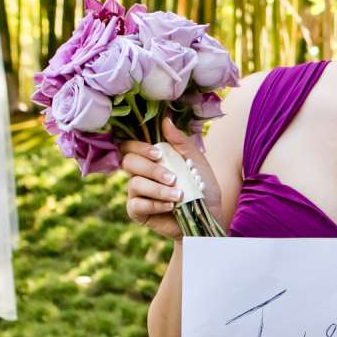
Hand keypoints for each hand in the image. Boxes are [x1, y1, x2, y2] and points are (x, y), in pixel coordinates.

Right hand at [122, 117, 217, 238]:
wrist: (208, 216)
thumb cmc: (202, 187)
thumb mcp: (195, 161)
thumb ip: (181, 142)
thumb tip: (165, 120)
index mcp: (151, 159)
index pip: (130, 146)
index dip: (138, 147)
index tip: (158, 153)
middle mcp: (140, 173)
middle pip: (128, 162)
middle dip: (152, 169)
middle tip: (173, 178)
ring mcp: (136, 193)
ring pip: (134, 184)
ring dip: (159, 189)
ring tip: (179, 196)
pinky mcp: (137, 212)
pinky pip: (137, 204)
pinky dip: (155, 204)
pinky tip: (171, 207)